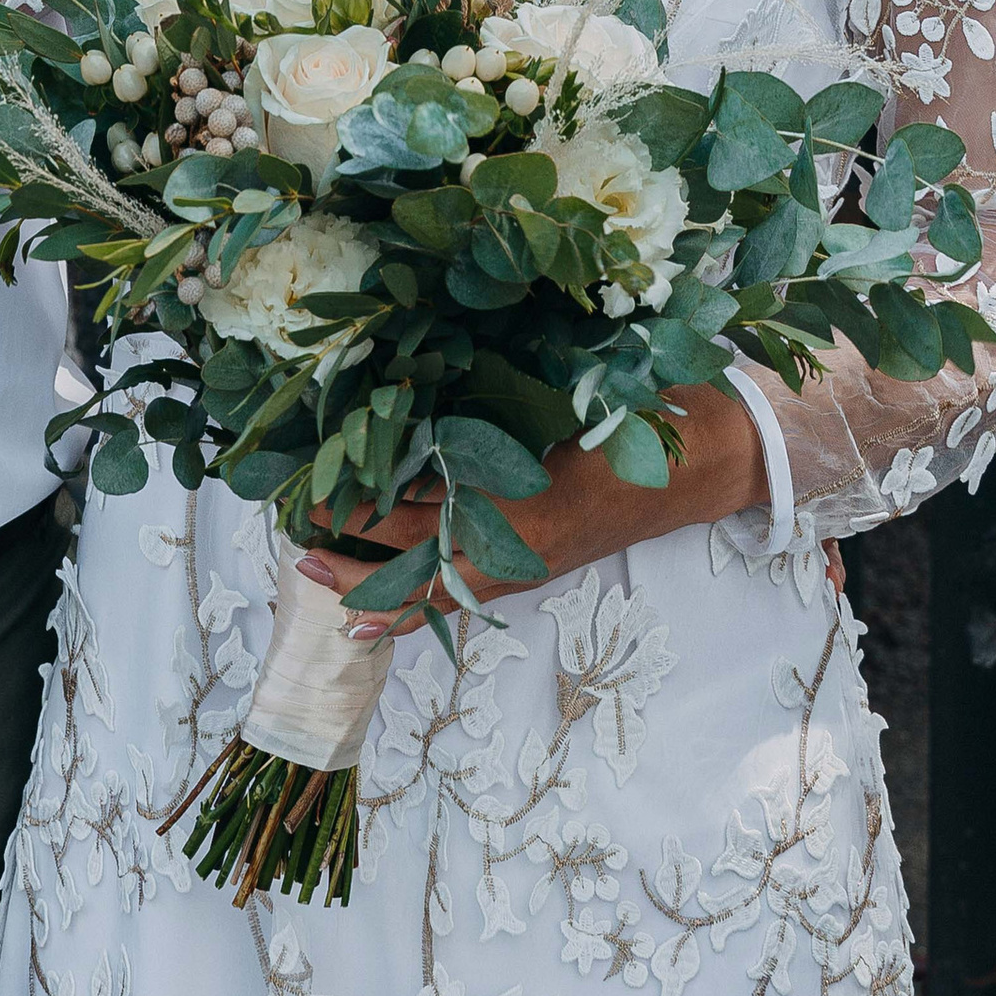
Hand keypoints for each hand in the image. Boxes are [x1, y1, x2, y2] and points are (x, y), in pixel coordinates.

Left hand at [298, 383, 768, 640]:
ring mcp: (528, 562)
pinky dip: (417, 608)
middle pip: (418, 562)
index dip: (367, 507)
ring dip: (373, 586)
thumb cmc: (640, 412)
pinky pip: (465, 596)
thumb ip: (504, 398)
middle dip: (351, 556)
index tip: (314, 492)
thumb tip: (418, 378)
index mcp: (525, 500)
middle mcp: (521, 542)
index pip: (426, 513)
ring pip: (436, 590)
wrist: (707, 456)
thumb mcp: (572, 394)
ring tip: (311, 578)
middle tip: (288, 540)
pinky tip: (374, 618)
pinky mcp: (535, 565)